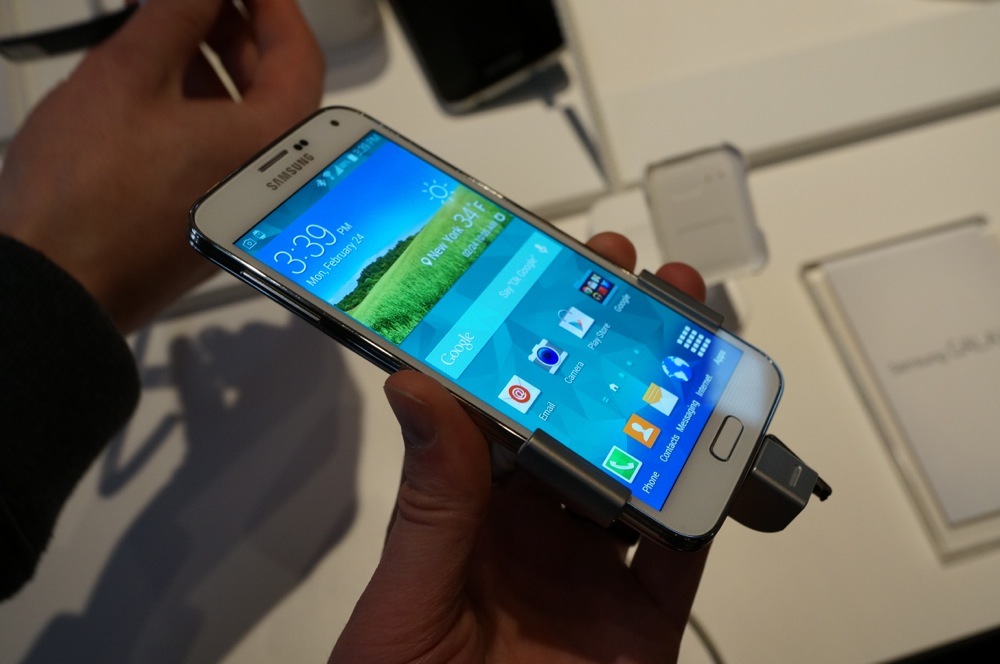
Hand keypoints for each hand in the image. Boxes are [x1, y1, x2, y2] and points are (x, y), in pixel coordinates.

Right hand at [0, 0, 322, 332]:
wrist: (59, 282)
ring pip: (244, 118)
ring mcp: (241, 203)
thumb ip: (177, 16)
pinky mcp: (211, 218)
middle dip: (240, 31)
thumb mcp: (130, 76)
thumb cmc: (88, 197)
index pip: (298, 55)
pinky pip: (221, 148)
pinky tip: (160, 80)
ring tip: (173, 25)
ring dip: (216, 65)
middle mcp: (268, 180)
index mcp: (267, 145)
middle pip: (275, 86)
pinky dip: (200, 106)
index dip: (273, 6)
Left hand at [331, 233, 708, 662]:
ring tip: (687, 325)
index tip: (542, 271)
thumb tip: (417, 387)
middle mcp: (533, 530)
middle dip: (609, 342)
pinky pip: (685, 545)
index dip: (523, 336)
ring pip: (640, 461)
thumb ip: (432, 501)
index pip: (501, 405)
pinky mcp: (644, 619)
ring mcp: (592, 570)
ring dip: (668, 393)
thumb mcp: (411, 598)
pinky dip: (710, 494)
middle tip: (629, 274)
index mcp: (468, 514)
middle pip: (580, 417)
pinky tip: (722, 434)